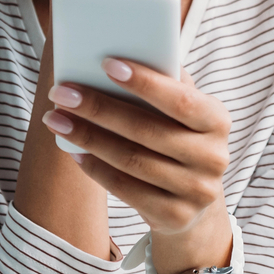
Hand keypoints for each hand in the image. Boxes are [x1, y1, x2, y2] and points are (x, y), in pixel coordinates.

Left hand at [41, 58, 232, 273]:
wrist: (196, 204)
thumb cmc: (180, 140)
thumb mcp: (184, 113)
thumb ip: (166, 84)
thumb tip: (124, 56)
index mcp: (218, 121)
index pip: (181, 99)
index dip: (145, 82)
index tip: (106, 64)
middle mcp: (213, 157)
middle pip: (146, 131)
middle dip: (99, 109)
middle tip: (62, 93)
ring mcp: (196, 191)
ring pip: (131, 161)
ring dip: (87, 138)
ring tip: (56, 119)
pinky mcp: (175, 217)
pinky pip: (126, 190)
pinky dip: (96, 169)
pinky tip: (74, 152)